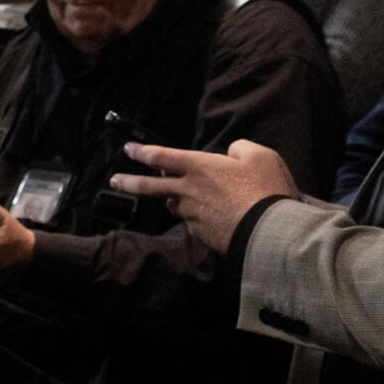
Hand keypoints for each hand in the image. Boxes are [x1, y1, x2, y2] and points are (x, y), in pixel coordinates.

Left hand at [108, 140, 299, 254]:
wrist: (268, 230)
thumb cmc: (265, 189)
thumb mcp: (260, 156)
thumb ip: (240, 149)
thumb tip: (231, 153)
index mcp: (198, 167)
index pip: (161, 156)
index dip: (142, 151)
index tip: (128, 149)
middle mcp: (187, 191)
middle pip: (149, 186)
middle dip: (128, 181)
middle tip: (115, 180)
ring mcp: (190, 215)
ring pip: (173, 205)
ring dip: (172, 199)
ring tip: (178, 197)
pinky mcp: (199, 234)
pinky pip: (191, 222)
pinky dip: (195, 217)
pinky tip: (211, 217)